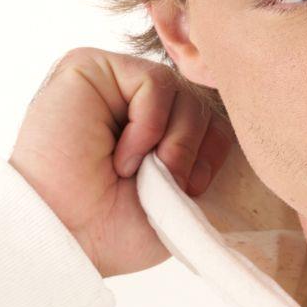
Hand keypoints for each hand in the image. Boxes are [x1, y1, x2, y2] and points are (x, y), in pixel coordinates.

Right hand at [8, 48, 235, 277]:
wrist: (69, 238)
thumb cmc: (115, 229)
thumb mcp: (179, 199)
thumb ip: (204, 160)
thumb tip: (236, 126)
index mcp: (155, 133)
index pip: (212, 121)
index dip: (213, 155)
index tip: (192, 190)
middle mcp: (133, 103)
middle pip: (201, 103)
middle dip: (194, 151)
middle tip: (167, 185)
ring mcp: (112, 83)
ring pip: (183, 91)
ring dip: (174, 143)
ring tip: (140, 175)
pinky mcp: (90, 67)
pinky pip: (155, 82)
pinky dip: (149, 127)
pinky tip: (122, 158)